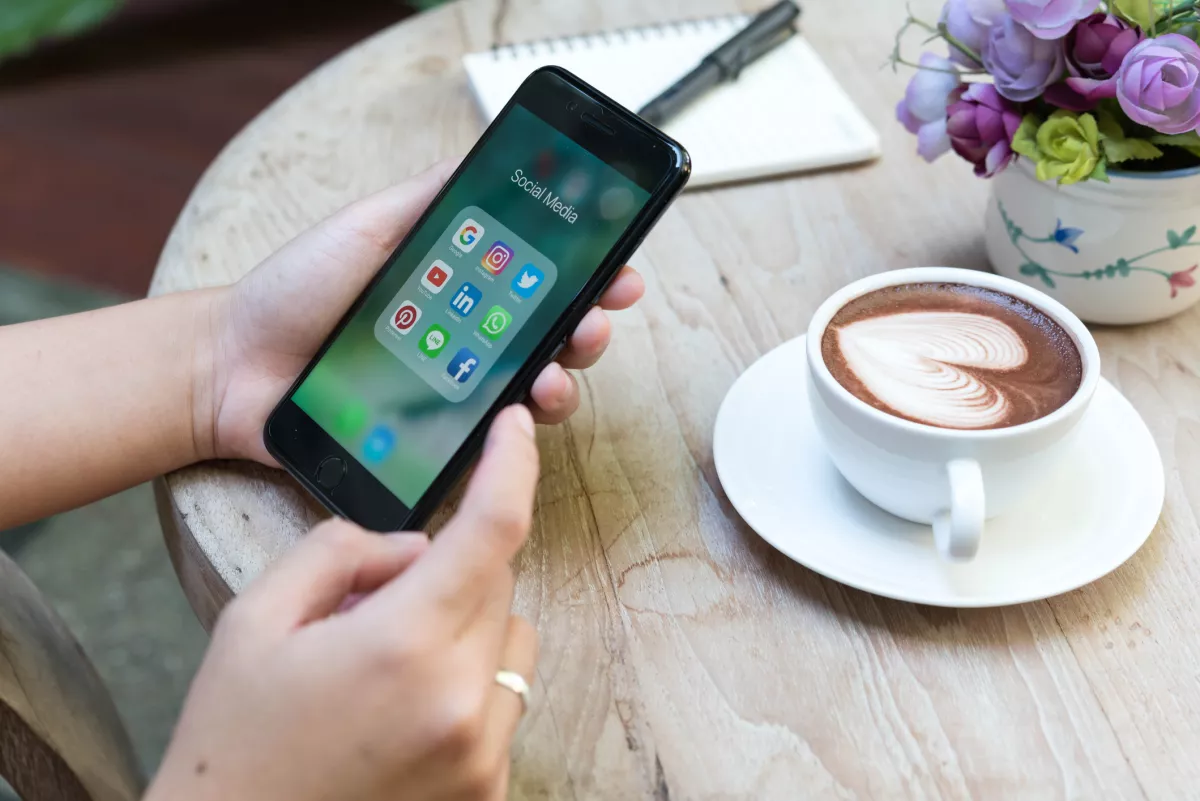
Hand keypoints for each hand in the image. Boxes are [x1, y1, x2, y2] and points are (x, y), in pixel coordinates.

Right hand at [147, 406, 540, 800]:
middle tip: (375, 603)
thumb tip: (413, 547)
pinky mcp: (489, 787)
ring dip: (468, 623)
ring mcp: (483, 751)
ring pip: (512, 636)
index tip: (517, 428)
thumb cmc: (234, 741)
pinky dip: (469, 681)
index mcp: (402, 646)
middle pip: (499, 580)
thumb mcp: (257, 618)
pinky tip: (404, 710)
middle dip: (450, 567)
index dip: (514, 466)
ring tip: (389, 665)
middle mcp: (460, 700)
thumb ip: (342, 552)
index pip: (492, 531)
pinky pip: (505, 696)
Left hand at [196, 160, 644, 462]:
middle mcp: (467, 339)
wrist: (234, 363)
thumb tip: (492, 153)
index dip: (589, 278)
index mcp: (461, 287)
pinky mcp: (432, 438)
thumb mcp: (368, 226)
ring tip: (553, 371)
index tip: (619, 274)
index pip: (540, 282)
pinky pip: (487, 437)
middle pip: (552, 337)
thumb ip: (429, 198)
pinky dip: (515, 427)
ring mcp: (452, 391)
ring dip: (562, 378)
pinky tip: (517, 410)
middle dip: (588, 327)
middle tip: (593, 319)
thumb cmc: (294, 291)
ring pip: (533, 390)